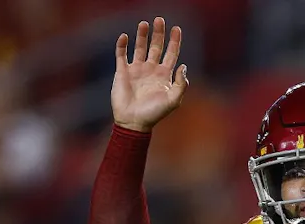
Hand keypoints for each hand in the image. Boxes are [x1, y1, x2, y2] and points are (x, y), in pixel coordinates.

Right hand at [112, 17, 187, 132]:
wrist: (133, 122)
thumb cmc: (154, 114)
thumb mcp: (173, 101)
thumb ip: (180, 84)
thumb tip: (183, 66)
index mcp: (164, 75)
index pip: (171, 54)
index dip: (174, 41)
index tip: (177, 28)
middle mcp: (151, 70)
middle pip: (156, 47)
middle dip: (158, 33)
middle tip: (159, 20)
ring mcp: (136, 70)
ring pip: (140, 47)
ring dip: (142, 36)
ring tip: (144, 24)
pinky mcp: (122, 72)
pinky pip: (121, 55)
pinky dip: (122, 45)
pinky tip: (125, 37)